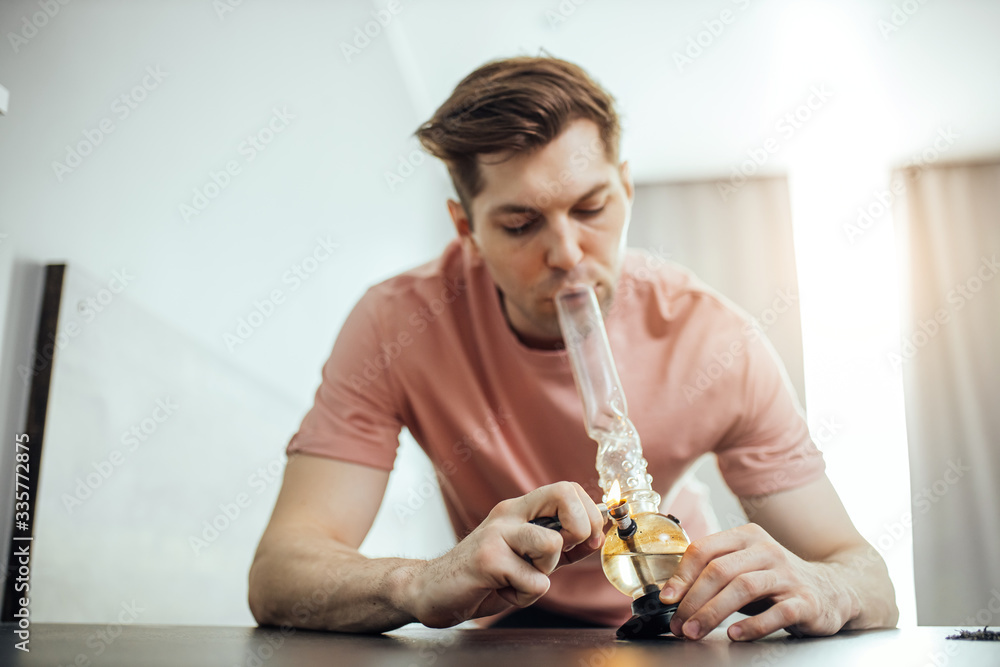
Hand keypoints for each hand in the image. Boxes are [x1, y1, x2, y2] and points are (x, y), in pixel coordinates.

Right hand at [408, 481, 604, 627]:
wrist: (430, 590)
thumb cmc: (482, 575)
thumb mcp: (526, 557)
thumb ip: (561, 546)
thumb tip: (597, 534)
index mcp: (520, 509)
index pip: (568, 489)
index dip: (589, 514)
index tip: (586, 541)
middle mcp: (509, 513)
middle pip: (565, 494)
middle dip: (580, 529)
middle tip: (561, 553)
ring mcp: (497, 533)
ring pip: (553, 545)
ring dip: (544, 573)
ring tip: (518, 578)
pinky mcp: (487, 559)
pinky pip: (535, 582)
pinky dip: (525, 596)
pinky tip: (501, 590)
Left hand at [660, 523, 857, 640]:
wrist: (834, 590)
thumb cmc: (777, 581)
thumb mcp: (745, 567)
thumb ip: (714, 573)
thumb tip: (673, 595)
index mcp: (746, 537)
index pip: (704, 549)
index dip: (681, 575)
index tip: (666, 598)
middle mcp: (766, 550)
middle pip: (719, 570)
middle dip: (692, 600)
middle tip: (678, 623)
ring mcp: (787, 574)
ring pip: (743, 587)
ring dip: (713, 613)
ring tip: (695, 631)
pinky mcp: (806, 600)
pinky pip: (777, 612)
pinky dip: (753, 625)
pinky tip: (735, 634)